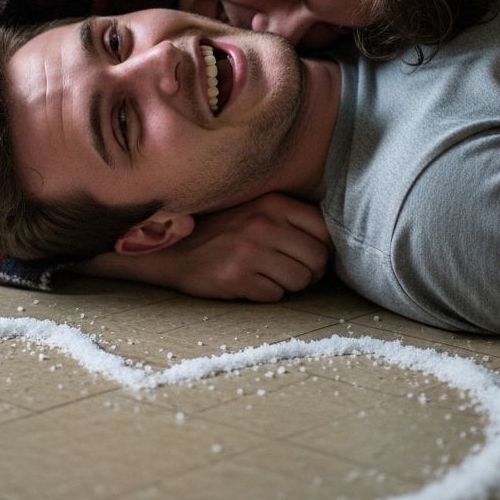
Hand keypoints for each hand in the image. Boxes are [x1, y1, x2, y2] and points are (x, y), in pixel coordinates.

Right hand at [76, 193, 330, 301]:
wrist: (171, 248)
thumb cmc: (219, 230)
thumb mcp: (255, 209)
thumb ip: (289, 217)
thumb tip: (329, 242)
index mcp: (273, 203)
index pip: (325, 231)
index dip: (320, 249)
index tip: (305, 255)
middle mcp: (264, 223)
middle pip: (317, 260)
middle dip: (309, 272)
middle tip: (289, 272)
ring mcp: (250, 251)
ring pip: (300, 281)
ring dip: (288, 285)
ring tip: (267, 276)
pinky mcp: (237, 277)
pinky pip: (275, 296)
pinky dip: (266, 294)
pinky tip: (249, 283)